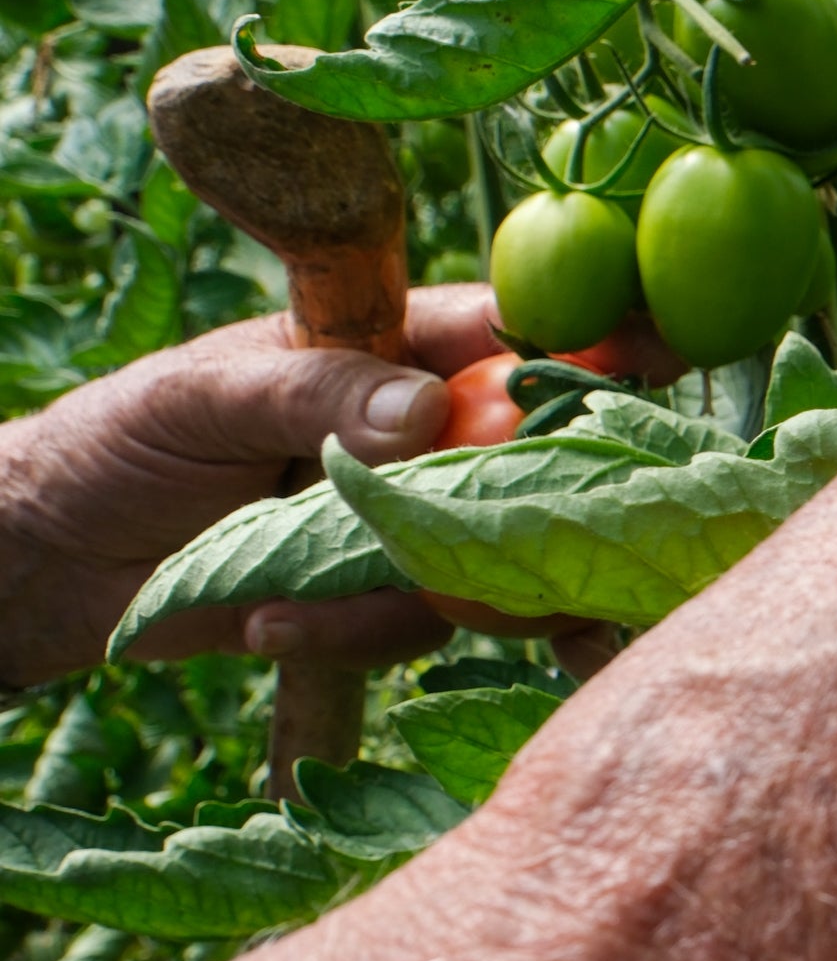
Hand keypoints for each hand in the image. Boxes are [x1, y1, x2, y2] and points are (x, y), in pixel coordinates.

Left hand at [0, 285, 596, 687]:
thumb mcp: (203, 395)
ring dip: (422, 585)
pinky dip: (350, 631)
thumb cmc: (119, 440)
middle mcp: (423, 431)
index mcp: (389, 348)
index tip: (651, 358)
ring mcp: (411, 517)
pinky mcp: (383, 598)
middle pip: (537, 455)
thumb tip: (430, 411)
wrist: (50, 562)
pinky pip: (416, 623)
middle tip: (568, 538)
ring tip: (313, 596)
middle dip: (553, 499)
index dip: (590, 340)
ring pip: (491, 555)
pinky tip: (268, 626)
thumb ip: (317, 391)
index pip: (510, 330)